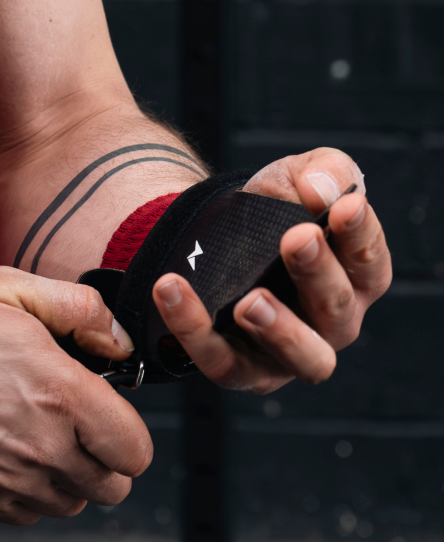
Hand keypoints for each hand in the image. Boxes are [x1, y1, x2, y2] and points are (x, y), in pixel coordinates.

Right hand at [0, 268, 151, 524]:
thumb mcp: (11, 288)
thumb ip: (80, 308)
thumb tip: (120, 340)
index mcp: (63, 395)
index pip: (135, 451)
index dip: (129, 434)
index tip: (109, 416)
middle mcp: (45, 448)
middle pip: (111, 487)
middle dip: (104, 459)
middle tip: (78, 428)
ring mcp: (12, 480)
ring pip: (72, 503)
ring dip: (68, 477)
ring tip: (40, 437)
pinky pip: (30, 513)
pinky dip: (29, 492)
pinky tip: (10, 454)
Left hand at [151, 147, 391, 394]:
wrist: (211, 239)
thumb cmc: (269, 213)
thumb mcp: (295, 178)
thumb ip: (324, 173)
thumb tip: (323, 190)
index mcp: (355, 279)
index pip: (370, 263)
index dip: (362, 235)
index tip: (345, 207)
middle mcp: (332, 324)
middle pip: (336, 310)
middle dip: (318, 274)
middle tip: (297, 238)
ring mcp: (287, 354)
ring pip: (300, 358)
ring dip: (278, 329)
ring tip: (250, 300)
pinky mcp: (239, 369)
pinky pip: (219, 359)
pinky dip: (192, 327)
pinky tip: (171, 288)